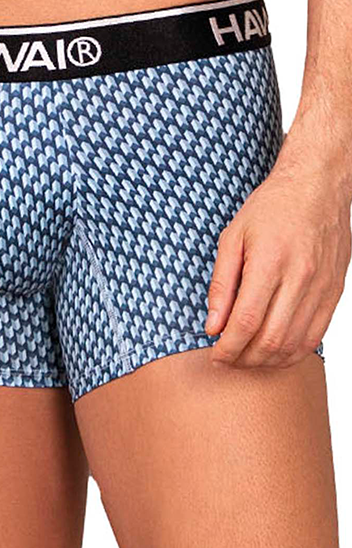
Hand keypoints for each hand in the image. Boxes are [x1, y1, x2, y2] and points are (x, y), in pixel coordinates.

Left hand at [205, 138, 351, 368]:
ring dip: (267, 360)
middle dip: (244, 359)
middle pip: (270, 340)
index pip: (246, 321)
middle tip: (228, 358)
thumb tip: (213, 324)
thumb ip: (221, 283)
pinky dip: (293, 352)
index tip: (215, 354)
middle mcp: (300, 278)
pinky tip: (275, 349)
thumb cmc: (272, 207)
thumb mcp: (233, 236)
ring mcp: (321, 288)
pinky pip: (315, 337)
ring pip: (294, 345)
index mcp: (270, 261)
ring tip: (248, 356)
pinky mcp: (334, 293)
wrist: (316, 187)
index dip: (227, 347)